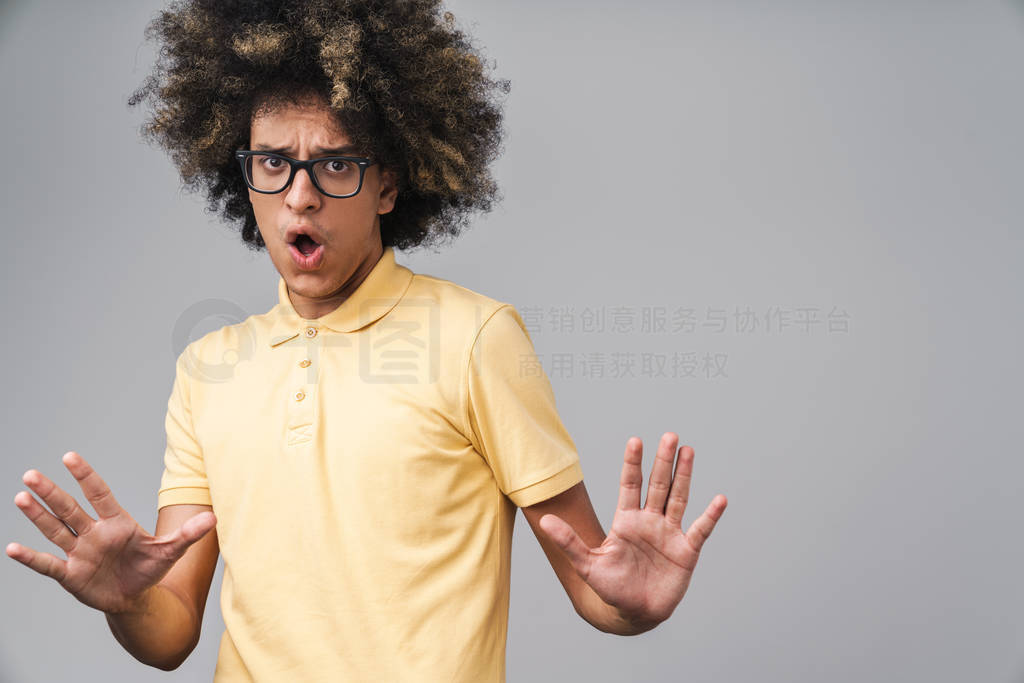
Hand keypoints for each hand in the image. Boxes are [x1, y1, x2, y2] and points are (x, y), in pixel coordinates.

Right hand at [6, 451, 215, 614]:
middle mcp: (93, 533)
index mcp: (116, 522)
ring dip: (38, 516)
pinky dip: (31, 558)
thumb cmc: (149, 569)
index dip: (85, 477)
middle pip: (70, 509)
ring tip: (21, 497)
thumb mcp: (171, 552)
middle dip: (52, 493)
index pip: (99, 494)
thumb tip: (214, 518)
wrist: (135, 598)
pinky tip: (12, 549)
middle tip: (32, 474)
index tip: (69, 457)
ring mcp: (79, 552)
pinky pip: (48, 564)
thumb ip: (188, 534)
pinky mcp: (71, 574)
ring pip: (56, 530)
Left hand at [538, 433, 726, 625]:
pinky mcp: (686, 551)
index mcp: (626, 520)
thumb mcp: (587, 565)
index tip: (635, 441)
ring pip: (678, 498)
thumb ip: (569, 542)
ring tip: (688, 451)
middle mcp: (649, 521)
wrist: (634, 613)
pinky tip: (719, 499)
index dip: (633, 463)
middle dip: (663, 461)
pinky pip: (701, 529)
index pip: (630, 484)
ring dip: (684, 475)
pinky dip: (710, 515)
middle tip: (670, 436)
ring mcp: (669, 533)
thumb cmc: (610, 588)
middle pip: (658, 484)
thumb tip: (544, 521)